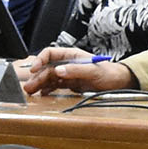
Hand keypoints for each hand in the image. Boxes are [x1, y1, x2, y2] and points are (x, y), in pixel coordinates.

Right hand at [20, 46, 134, 95]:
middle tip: (28, 87)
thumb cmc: (109, 73)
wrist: (118, 83)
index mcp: (71, 55)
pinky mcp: (69, 84)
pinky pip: (54, 86)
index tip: (34, 69)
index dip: (40, 60)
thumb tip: (58, 70)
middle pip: (46, 68)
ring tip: (31, 92)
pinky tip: (42, 95)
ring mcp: (67, 74)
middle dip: (37, 76)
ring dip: (39, 84)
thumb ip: (76, 70)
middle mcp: (67, 64)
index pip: (50, 53)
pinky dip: (47, 90)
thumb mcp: (93, 71)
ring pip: (48, 78)